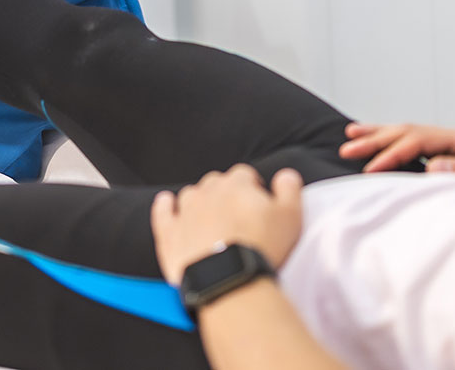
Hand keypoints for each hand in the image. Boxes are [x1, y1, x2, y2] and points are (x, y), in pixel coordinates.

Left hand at [149, 165, 304, 285]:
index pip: (244, 174)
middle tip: (238, 216)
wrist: (229, 279)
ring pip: (191, 195)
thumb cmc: (262, 248)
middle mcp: (207, 192)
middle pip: (216, 183)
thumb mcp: (291, 217)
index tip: (258, 201)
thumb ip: (290, 189)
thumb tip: (286, 175)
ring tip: (211, 219)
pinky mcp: (170, 233)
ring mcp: (185, 211)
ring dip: (200, 202)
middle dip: (226, 194)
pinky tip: (166, 204)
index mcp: (236, 185)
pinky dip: (165, 207)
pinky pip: (163, 212)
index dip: (252, 186)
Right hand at [338, 122, 454, 172]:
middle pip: (409, 130)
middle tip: (346, 146)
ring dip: (382, 134)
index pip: (418, 141)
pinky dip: (398, 141)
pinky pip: (421, 142)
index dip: (391, 155)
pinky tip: (385, 142)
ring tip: (352, 134)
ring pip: (412, 131)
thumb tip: (432, 165)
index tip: (369, 171)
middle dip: (376, 138)